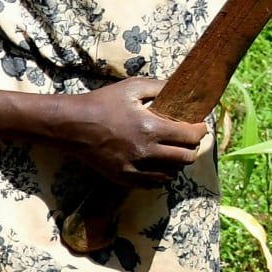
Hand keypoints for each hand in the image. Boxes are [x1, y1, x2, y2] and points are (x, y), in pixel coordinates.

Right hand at [61, 78, 206, 187]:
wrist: (71, 124)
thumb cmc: (102, 102)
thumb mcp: (133, 87)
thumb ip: (162, 87)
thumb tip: (186, 90)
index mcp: (150, 127)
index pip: (191, 136)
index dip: (200, 130)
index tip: (198, 126)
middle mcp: (144, 151)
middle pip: (186, 158)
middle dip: (192, 147)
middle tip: (187, 140)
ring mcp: (132, 167)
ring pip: (171, 174)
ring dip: (176, 163)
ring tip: (172, 152)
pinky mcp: (121, 177)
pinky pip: (152, 184)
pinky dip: (160, 176)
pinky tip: (157, 166)